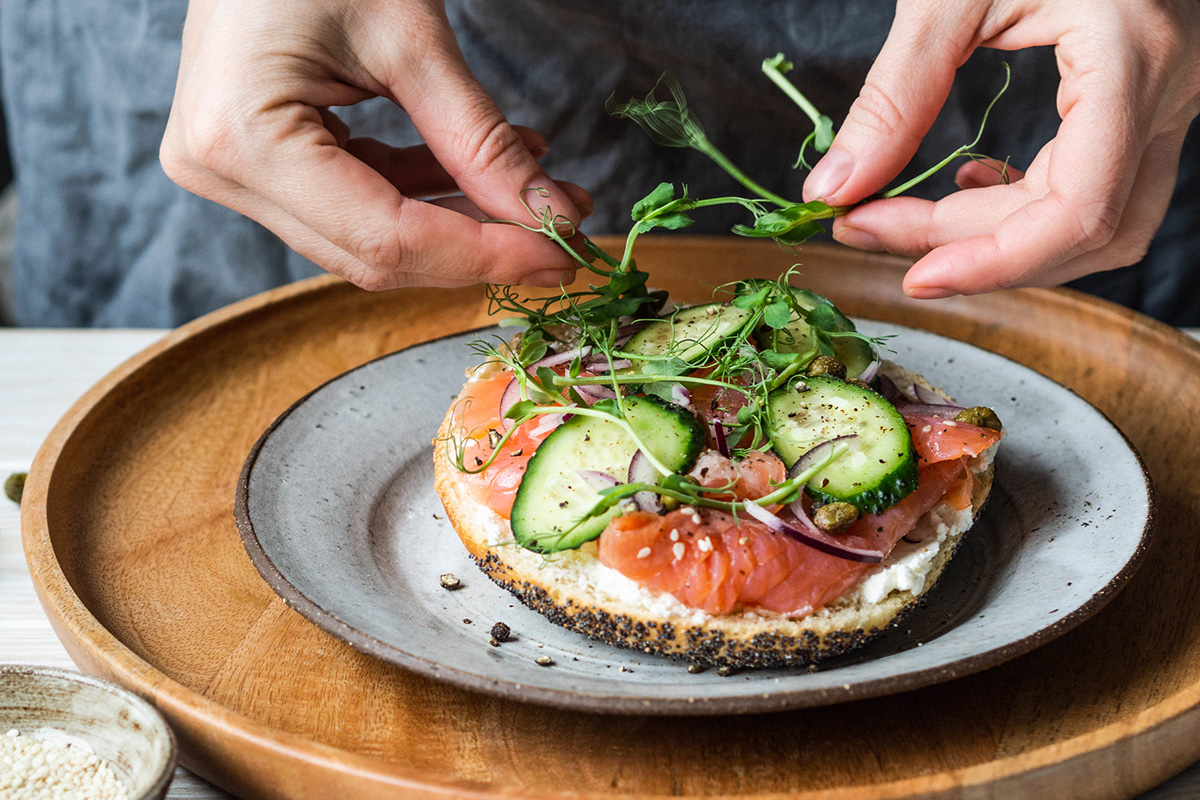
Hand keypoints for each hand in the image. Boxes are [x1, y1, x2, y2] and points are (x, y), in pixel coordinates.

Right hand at [160, 0, 591, 290]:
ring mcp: (234, 170)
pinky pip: (355, 204)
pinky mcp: (259, 161)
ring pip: (370, 239)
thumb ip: (479, 139)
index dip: (482, 255)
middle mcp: (224, 171)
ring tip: (541, 198)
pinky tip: (489, 174)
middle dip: (478, 249)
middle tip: (562, 239)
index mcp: (244, 140)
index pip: (385, 239)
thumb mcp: (411, 38)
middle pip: (374, 253)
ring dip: (461, 225)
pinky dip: (426, 195)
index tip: (559, 253)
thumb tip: (551, 217)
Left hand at [801, 0, 1199, 297]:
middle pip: (1083, 231)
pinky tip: (971, 182)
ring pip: (1100, 222)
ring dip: (1000, 237)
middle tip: (871, 226)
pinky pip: (1100, 186)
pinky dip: (1028, 204)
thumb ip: (893, 94)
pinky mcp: (1148, 98)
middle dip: (970, 247)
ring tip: (910, 215)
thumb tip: (835, 188)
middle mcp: (1170, 90)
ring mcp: (1169, 97)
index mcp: (1133, 57)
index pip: (1080, 211)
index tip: (911, 274)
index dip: (993, 263)